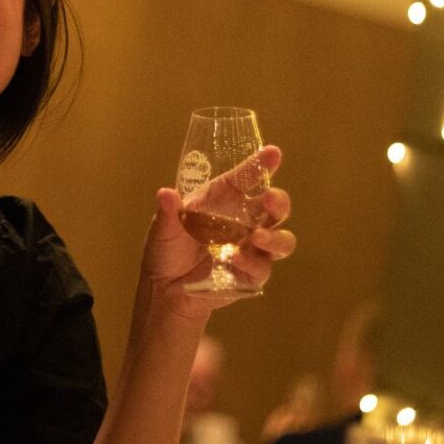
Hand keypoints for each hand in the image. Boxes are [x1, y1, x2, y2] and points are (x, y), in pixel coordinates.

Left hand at [141, 145, 295, 321]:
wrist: (164, 289)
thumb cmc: (166, 250)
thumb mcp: (163, 228)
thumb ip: (168, 212)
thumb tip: (165, 193)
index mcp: (224, 200)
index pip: (247, 178)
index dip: (260, 165)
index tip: (273, 153)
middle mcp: (243, 221)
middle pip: (275, 207)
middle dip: (279, 201)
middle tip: (270, 198)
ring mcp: (251, 248)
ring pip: (281, 239)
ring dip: (274, 237)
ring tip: (257, 237)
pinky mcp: (251, 274)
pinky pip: (262, 267)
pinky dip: (252, 263)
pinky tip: (236, 260)